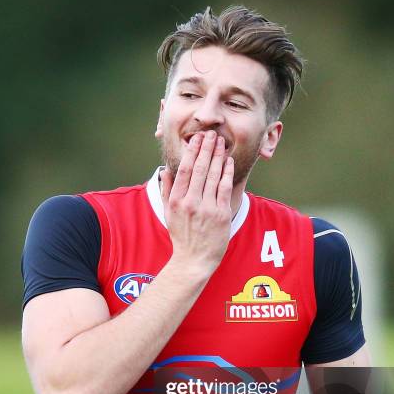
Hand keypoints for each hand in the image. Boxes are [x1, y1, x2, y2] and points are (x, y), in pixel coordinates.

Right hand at [160, 131, 232, 275]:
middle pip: (201, 169)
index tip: (197, 138)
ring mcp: (207, 209)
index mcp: (177, 201)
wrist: (194, 260)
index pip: (186, 170)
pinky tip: (228, 161)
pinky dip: (227, 173)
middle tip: (211, 134)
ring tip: (220, 143)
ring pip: (214, 176)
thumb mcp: (169, 214)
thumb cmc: (182, 237)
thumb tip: (166, 170)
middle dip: (207, 148)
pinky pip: (225, 188)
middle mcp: (191, 203)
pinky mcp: (221, 214)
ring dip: (218, 156)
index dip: (192, 152)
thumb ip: (168, 190)